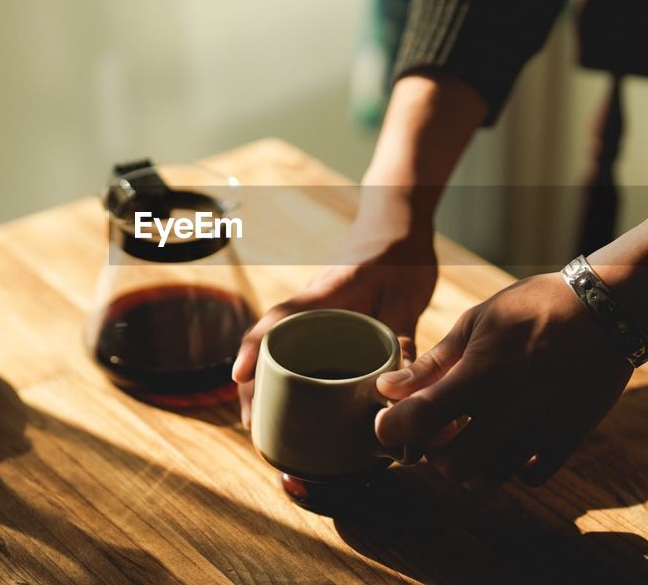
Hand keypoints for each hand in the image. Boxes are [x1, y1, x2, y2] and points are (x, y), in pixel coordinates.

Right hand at [231, 222, 437, 427]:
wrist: (398, 222)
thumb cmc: (402, 254)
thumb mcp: (409, 298)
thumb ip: (402, 340)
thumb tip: (401, 390)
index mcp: (328, 292)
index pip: (281, 318)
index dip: (256, 347)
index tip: (239, 376)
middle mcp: (312, 303)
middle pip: (268, 342)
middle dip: (252, 383)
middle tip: (250, 424)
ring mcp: (314, 311)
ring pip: (278, 348)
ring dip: (266, 383)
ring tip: (263, 425)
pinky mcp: (323, 319)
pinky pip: (297, 348)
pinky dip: (288, 375)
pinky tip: (293, 405)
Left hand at [374, 273, 632, 486]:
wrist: (607, 309)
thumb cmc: (535, 307)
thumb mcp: (478, 322)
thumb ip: (433, 362)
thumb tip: (389, 389)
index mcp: (480, 375)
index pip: (419, 420)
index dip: (393, 429)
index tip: (389, 423)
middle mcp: (509, 411)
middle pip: (451, 466)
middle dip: (433, 454)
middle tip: (437, 430)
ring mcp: (541, 429)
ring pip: (488, 478)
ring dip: (469, 463)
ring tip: (471, 434)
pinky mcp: (568, 439)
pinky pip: (530, 477)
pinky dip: (512, 468)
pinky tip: (509, 440)